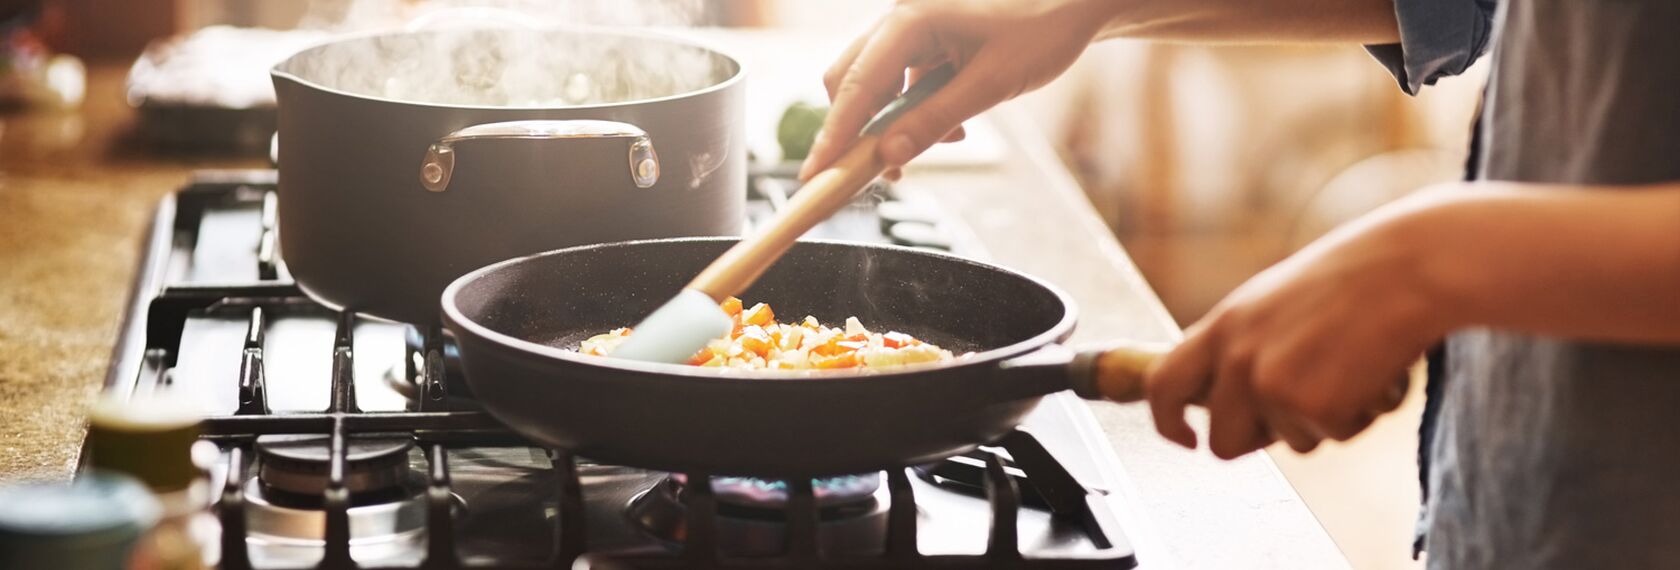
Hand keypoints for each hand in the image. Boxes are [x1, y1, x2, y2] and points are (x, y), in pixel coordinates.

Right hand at [798, 0, 1115, 181]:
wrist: (1077, 2)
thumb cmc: (1043, 29)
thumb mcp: (991, 84)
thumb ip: (935, 120)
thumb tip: (889, 155)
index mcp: (911, 18)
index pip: (856, 86)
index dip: (834, 136)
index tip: (815, 175)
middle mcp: (902, 16)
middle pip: (852, 80)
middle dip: (861, 130)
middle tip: (872, 172)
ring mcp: (912, 26)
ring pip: (877, 83)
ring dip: (896, 122)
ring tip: (944, 141)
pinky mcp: (927, 38)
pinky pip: (903, 80)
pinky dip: (916, 108)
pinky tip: (953, 122)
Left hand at [1145, 192, 1457, 458]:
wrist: (1409, 268)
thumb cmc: (1353, 279)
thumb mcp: (1272, 303)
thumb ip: (1242, 346)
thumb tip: (1222, 398)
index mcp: (1222, 326)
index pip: (1163, 385)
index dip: (1166, 422)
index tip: (1185, 438)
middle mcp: (1237, 358)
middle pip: (1223, 442)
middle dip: (1259, 440)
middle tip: (1303, 407)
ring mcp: (1272, 385)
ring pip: (1289, 444)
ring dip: (1322, 420)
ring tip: (1349, 366)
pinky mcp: (1314, 407)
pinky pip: (1334, 437)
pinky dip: (1359, 416)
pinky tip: (1373, 373)